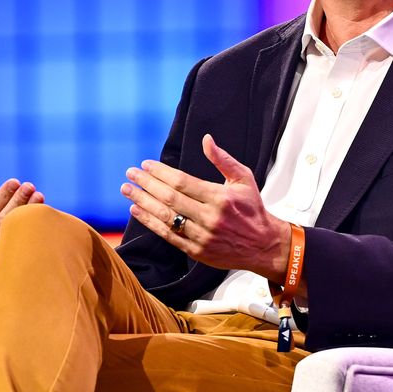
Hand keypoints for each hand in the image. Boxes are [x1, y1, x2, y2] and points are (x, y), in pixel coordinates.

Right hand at [0, 173, 45, 259]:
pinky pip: (29, 243)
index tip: (15, 181)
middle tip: (29, 186)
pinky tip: (46, 214)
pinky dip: (37, 226)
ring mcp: (6, 258)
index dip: (2, 195)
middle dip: (16, 200)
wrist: (40, 251)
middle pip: (2, 221)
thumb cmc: (16, 226)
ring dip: (27, 210)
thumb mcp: (1, 207)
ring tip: (39, 195)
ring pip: (15, 232)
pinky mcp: (23, 263)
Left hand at [123, 134, 292, 277]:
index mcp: (220, 197)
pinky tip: (137, 211)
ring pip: (166, 217)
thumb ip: (223, 160)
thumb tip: (206, 140)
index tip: (146, 165)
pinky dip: (150, 223)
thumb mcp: (244, 179)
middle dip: (146, 184)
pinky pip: (168, 236)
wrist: (264, 246)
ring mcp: (202, 236)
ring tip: (128, 191)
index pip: (183, 182)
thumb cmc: (253, 209)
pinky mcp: (197, 251)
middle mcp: (210, 217)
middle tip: (130, 174)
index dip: (161, 173)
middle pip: (170, 198)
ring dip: (143, 202)